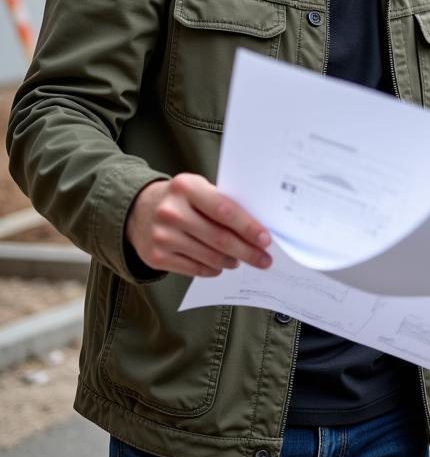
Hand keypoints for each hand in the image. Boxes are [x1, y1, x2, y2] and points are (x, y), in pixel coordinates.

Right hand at [125, 173, 272, 276]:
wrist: (136, 210)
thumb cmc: (180, 198)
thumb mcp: (197, 188)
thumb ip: (221, 203)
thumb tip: (256, 229)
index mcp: (186, 187)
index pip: (224, 210)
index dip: (248, 227)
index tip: (266, 239)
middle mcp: (171, 211)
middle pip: (219, 238)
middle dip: (247, 251)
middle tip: (264, 259)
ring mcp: (161, 236)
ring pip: (208, 256)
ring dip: (231, 261)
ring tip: (242, 260)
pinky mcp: (156, 257)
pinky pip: (194, 269)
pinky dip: (213, 269)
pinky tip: (221, 265)